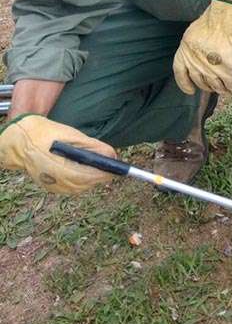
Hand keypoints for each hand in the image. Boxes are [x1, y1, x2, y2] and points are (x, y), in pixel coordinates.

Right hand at [0, 115, 115, 194]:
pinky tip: (84, 173)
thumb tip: (112, 155)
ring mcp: (51, 185)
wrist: (22, 140)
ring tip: (99, 169)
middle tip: (110, 169)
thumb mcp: (73, 135)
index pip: (87, 175)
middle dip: (100, 177)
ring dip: (91, 181)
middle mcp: (54, 178)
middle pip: (85, 184)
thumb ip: (94, 146)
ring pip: (79, 188)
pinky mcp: (49, 187)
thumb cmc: (48, 134)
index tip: (116, 170)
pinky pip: (70, 189)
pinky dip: (81, 183)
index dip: (104, 174)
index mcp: (58, 164)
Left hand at [173, 0, 231, 94]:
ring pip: (214, 84)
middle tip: (212, 87)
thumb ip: (194, 49)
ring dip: (220, 89)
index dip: (184, 84)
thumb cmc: (216, 20)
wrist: (231, 16)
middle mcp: (196, 59)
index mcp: (185, 49)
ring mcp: (211, 64)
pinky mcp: (226, 66)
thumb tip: (198, 63)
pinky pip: (229, 81)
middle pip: (199, 80)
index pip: (180, 72)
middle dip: (206, 86)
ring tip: (224, 89)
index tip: (190, 90)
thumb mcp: (195, 33)